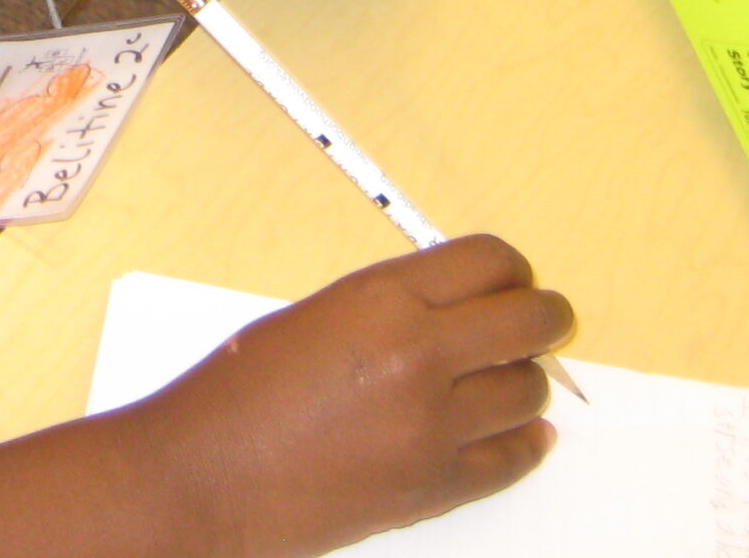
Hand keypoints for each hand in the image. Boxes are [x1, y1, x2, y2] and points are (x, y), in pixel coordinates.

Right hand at [130, 237, 570, 557]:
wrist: (207, 476)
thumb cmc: (238, 393)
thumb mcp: (316, 314)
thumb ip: (394, 305)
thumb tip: (459, 309)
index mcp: (380, 299)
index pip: (490, 261)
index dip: (511, 270)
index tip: (513, 281)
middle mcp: (417, 355)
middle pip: (531, 321)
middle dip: (541, 319)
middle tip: (535, 324)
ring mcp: (433, 427)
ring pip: (531, 392)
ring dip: (523, 382)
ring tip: (500, 381)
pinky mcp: (436, 487)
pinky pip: (514, 458)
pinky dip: (524, 442)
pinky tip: (516, 430)